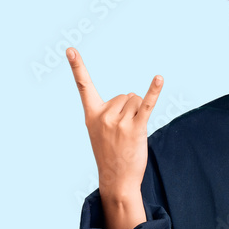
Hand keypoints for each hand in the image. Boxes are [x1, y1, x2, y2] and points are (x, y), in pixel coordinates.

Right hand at [67, 47, 162, 201]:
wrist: (117, 180)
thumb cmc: (110, 154)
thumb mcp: (100, 131)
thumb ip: (110, 110)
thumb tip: (133, 95)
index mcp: (91, 114)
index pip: (83, 86)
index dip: (77, 66)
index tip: (70, 49)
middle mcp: (103, 116)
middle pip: (126, 95)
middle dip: (130, 110)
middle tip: (124, 133)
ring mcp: (118, 122)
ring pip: (137, 100)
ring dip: (139, 114)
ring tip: (132, 134)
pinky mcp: (135, 128)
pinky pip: (146, 105)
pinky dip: (154, 91)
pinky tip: (159, 79)